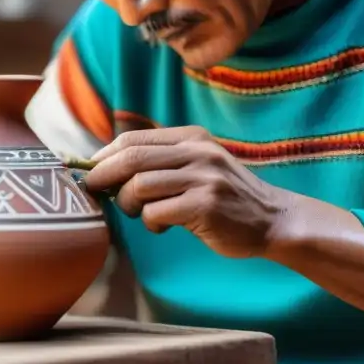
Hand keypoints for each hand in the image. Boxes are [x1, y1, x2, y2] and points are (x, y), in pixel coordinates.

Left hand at [84, 126, 292, 258]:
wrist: (272, 218)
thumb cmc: (226, 197)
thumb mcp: (199, 164)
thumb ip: (163, 160)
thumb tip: (105, 166)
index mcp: (191, 137)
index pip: (132, 139)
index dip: (103, 156)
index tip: (91, 173)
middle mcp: (197, 152)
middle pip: (131, 158)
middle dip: (103, 177)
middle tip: (94, 192)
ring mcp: (203, 177)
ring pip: (139, 186)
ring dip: (128, 205)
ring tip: (141, 214)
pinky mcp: (205, 205)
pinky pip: (156, 213)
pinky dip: (150, 223)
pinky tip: (163, 226)